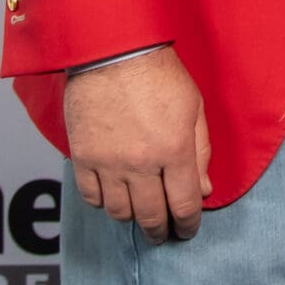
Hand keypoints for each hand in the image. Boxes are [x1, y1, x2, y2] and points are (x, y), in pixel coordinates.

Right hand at [65, 46, 212, 241]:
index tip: (187, 230)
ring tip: (139, 214)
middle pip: (151, 216)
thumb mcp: (194, 108)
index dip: (188, 224)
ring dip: (132, 218)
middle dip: (160, 231)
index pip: (183, 204)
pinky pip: (91, 196)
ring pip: (119, 212)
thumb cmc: (159, 73)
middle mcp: (141, 163)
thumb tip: (202, 189)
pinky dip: (103, 203)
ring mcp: (108, 163)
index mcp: (174, 150)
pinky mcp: (82, 157)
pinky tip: (113, 196)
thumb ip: (200, 151)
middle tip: (163, 234)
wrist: (113, 50)